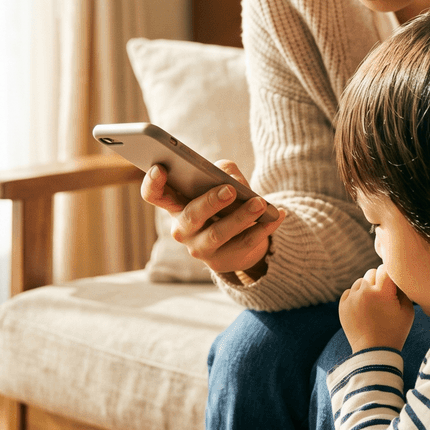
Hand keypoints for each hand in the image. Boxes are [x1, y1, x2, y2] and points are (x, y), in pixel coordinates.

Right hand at [140, 159, 285, 274]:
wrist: (240, 240)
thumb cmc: (225, 202)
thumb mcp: (221, 182)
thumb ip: (223, 171)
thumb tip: (229, 178)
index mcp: (175, 204)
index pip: (154, 195)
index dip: (153, 183)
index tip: (162, 168)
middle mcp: (182, 229)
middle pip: (190, 216)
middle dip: (209, 202)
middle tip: (229, 190)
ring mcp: (201, 249)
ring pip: (217, 235)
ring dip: (240, 218)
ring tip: (260, 203)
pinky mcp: (224, 262)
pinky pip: (244, 244)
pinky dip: (263, 228)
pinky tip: (277, 215)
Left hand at [339, 265, 414, 351]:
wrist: (374, 352)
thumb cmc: (395, 332)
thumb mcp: (408, 311)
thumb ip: (403, 290)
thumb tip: (396, 277)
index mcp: (382, 292)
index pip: (385, 268)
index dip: (391, 275)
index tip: (393, 284)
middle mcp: (365, 292)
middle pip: (372, 272)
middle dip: (378, 281)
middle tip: (384, 296)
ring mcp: (351, 299)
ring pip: (360, 281)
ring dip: (366, 288)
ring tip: (374, 304)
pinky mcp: (342, 306)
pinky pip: (349, 291)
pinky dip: (356, 296)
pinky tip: (363, 309)